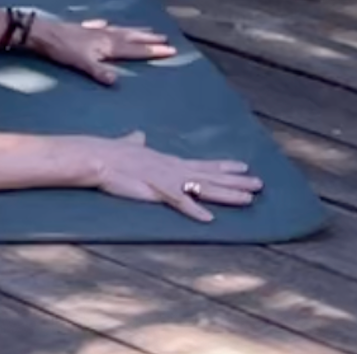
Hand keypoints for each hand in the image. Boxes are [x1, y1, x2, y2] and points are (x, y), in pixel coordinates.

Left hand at [30, 16, 177, 84]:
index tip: (171, 49)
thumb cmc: (62, 49)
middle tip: (166, 38)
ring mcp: (94, 30)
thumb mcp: (81, 63)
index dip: (153, 50)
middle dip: (150, 38)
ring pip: (120, 29)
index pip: (136, 49)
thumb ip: (99, 72)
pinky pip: (101, 26)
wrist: (42, 32)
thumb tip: (116, 82)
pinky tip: (107, 23)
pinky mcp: (83, 28)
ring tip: (148, 28)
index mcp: (108, 44)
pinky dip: (108, 25)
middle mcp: (105, 35)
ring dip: (135, 30)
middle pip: (132, 36)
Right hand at [89, 130, 261, 221]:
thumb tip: (138, 134)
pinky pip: (178, 202)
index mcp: (168, 161)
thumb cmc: (109, 152)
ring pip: (204, 188)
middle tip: (260, 184)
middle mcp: (173, 169)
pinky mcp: (156, 190)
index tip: (243, 167)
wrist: (96, 157)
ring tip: (249, 199)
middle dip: (237, 182)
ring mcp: (167, 179)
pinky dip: (194, 211)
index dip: (224, 167)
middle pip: (211, 177)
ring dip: (227, 195)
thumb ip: (136, 142)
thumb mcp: (128, 145)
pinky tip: (209, 220)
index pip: (202, 165)